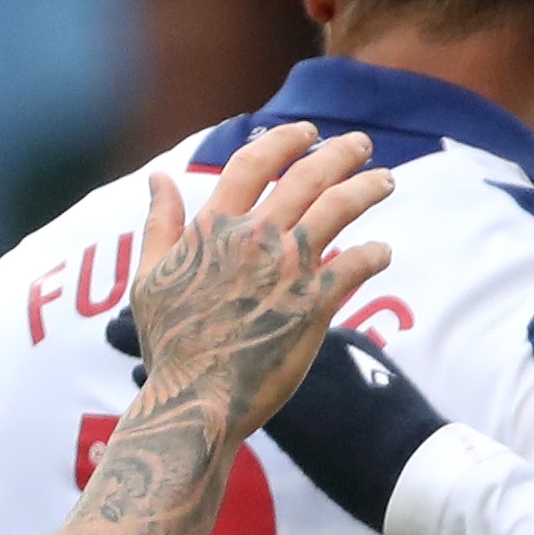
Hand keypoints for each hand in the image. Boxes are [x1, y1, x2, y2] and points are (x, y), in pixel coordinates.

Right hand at [126, 123, 393, 440]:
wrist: (195, 401)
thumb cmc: (169, 345)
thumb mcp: (149, 277)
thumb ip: (159, 224)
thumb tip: (158, 178)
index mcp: (213, 227)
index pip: (252, 163)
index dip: (283, 141)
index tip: (305, 133)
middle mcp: (253, 238)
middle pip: (306, 176)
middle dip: (338, 154)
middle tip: (360, 144)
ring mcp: (287, 268)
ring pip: (338, 209)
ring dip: (366, 188)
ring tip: (385, 180)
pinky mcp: (315, 304)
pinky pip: (355, 266)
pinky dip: (374, 253)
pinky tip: (383, 251)